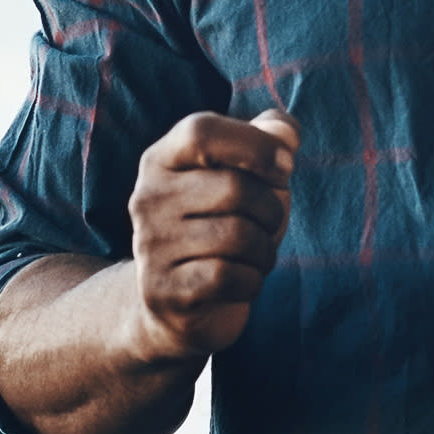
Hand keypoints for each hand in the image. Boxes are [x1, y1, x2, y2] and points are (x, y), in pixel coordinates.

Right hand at [121, 109, 296, 366]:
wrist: (176, 300)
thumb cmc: (221, 224)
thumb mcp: (244, 176)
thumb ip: (266, 141)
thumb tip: (285, 132)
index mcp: (162, 159)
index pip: (202, 132)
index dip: (255, 145)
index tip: (286, 167)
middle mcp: (147, 198)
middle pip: (234, 188)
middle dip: (272, 209)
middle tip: (270, 224)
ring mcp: (150, 246)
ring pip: (238, 236)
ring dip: (265, 249)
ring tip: (256, 255)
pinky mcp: (163, 291)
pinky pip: (230, 277)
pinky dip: (253, 280)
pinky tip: (243, 281)